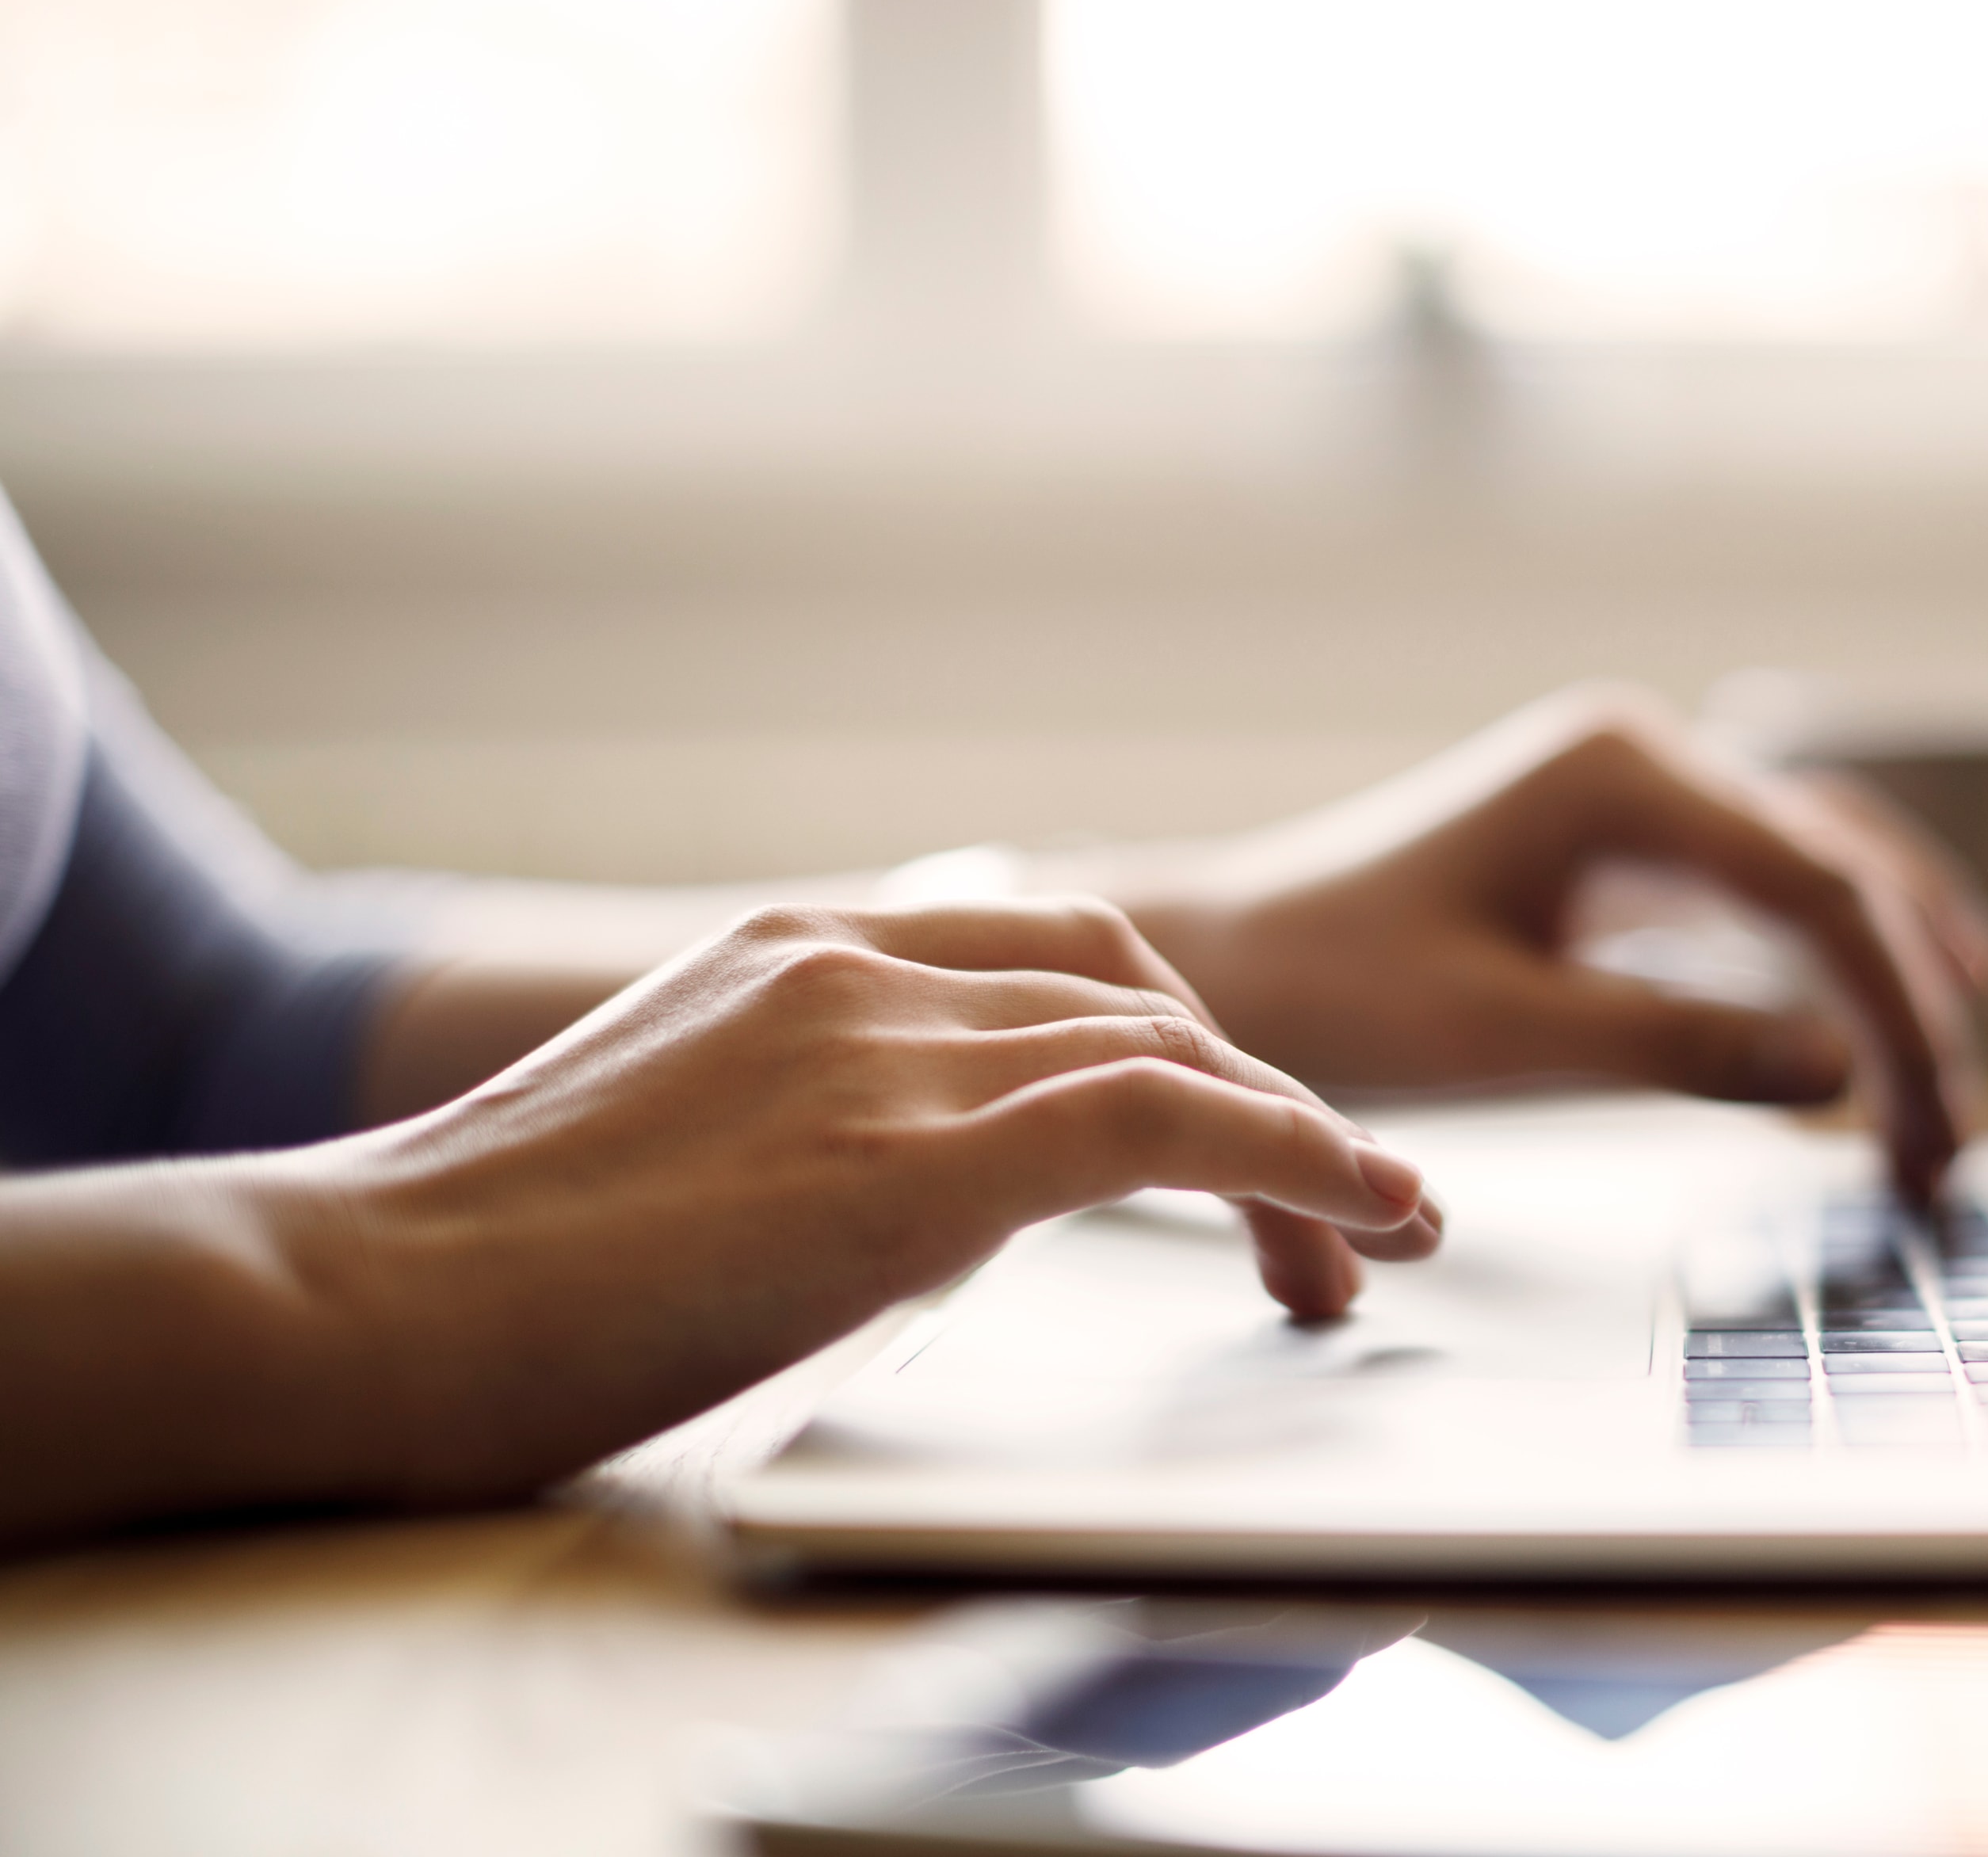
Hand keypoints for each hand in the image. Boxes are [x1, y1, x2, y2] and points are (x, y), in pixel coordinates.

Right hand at [267, 902, 1432, 1510]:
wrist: (343, 1303)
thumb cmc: (473, 1275)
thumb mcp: (673, 1153)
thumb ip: (805, 1133)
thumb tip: (906, 1202)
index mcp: (795, 953)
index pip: (1049, 958)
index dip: (1175, 1041)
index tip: (1238, 1139)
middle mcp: (853, 968)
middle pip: (1132, 987)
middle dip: (1252, 1090)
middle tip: (1331, 1216)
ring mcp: (877, 1048)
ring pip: (1174, 1046)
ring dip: (1303, 1144)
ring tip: (1375, 1240)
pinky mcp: (906, 1159)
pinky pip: (1166, 1121)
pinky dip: (1295, 1155)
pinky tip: (1365, 1208)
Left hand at [1109, 688, 1987, 1199]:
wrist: (1231, 961)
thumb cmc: (1337, 991)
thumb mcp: (1504, 1036)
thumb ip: (1675, 1048)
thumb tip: (1843, 1076)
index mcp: (1619, 775)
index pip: (1818, 893)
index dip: (1898, 1017)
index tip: (1931, 1137)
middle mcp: (1644, 756)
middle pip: (1840, 869)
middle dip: (1913, 1005)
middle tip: (1952, 1147)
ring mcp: (1636, 790)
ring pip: (1822, 864)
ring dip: (1895, 971)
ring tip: (1957, 1087)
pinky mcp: (1622, 840)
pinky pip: (1769, 884)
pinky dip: (1836, 954)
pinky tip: (1886, 1020)